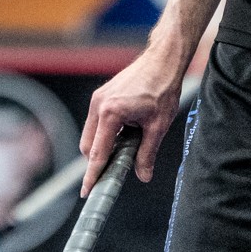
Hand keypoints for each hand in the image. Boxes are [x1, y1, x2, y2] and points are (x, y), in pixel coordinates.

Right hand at [80, 49, 182, 192]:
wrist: (162, 61)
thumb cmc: (162, 89)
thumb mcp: (158, 126)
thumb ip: (147, 153)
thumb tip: (143, 176)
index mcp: (111, 113)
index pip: (98, 153)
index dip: (92, 175)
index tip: (88, 191)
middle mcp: (99, 105)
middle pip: (88, 146)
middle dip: (99, 161)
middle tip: (118, 169)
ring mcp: (97, 98)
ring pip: (91, 134)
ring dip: (103, 146)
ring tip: (128, 144)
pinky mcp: (101, 95)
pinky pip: (96, 122)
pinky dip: (106, 133)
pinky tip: (126, 131)